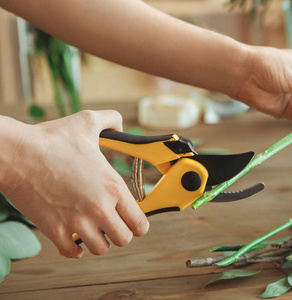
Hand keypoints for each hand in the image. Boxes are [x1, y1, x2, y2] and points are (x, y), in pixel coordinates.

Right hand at [1, 110, 148, 257]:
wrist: (17, 153)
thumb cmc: (51, 139)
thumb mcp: (87, 122)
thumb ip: (110, 120)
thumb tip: (120, 124)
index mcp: (113, 187)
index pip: (140, 222)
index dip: (139, 223)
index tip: (132, 219)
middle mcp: (99, 208)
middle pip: (124, 239)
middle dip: (120, 233)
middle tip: (112, 224)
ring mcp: (76, 222)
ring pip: (101, 249)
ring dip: (99, 242)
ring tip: (95, 231)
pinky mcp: (54, 230)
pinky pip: (73, 253)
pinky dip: (76, 250)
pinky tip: (75, 240)